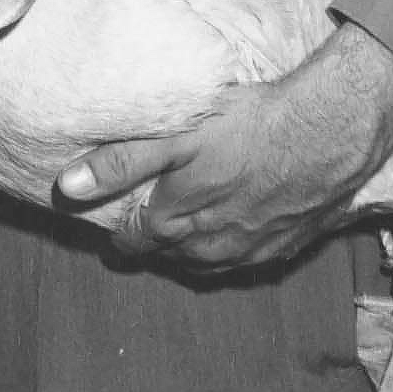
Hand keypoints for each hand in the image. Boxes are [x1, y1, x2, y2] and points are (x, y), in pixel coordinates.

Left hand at [54, 23, 392, 267]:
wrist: (325, 132)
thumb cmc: (245, 127)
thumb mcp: (172, 137)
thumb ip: (119, 163)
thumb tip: (67, 189)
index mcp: (179, 221)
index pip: (138, 240)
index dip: (123, 237)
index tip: (113, 234)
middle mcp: (214, 244)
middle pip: (173, 255)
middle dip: (155, 248)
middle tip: (143, 237)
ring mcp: (254, 248)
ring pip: (211, 264)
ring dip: (192, 256)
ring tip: (180, 243)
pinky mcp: (289, 242)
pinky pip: (251, 260)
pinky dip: (234, 254)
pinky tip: (234, 242)